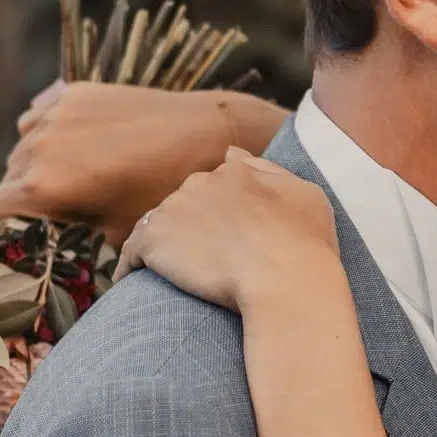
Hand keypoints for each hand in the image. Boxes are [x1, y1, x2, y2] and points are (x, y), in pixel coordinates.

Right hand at [0, 83, 289, 240]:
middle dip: (22, 191)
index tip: (0, 226)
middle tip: (55, 203)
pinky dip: (49, 127)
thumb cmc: (161, 195)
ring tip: (70, 170)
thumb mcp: (116, 231)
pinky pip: (42, 112)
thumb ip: (77, 232)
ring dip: (36, 157)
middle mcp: (38, 148)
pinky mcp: (72, 91)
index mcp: (41, 189)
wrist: (202, 137)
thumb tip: (65, 241)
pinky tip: (75, 138)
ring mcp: (53, 114)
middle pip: (9, 174)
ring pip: (24, 141)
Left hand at [115, 149, 342, 316]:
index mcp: (235, 172)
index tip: (223, 239)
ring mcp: (173, 209)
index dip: (217, 215)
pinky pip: (132, 254)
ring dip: (163, 246)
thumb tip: (232, 152)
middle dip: (189, 227)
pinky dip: (132, 267)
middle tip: (200, 262)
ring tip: (169, 276)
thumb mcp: (304, 194)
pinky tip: (132, 284)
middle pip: (184, 204)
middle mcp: (200, 182)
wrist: (285, 280)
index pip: (214, 187)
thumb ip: (268, 170)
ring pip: (159, 226)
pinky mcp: (152, 240)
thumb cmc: (305, 244)